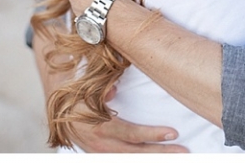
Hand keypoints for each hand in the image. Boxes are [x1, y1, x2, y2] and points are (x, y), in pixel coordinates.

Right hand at [68, 86, 188, 152]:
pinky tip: (157, 158)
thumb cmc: (79, 101)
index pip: (133, 134)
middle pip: (138, 153)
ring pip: (133, 160)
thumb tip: (113, 90)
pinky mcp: (102, 158)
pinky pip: (125, 161)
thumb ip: (103, 91)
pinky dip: (141, 161)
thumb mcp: (88, 94)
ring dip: (155, 159)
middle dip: (162, 153)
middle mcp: (104, 145)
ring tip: (176, 157)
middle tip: (185, 151)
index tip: (174, 132)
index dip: (153, 134)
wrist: (60, 117)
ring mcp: (103, 155)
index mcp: (102, 128)